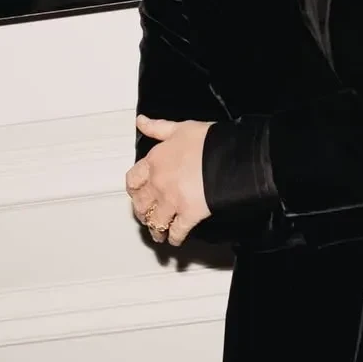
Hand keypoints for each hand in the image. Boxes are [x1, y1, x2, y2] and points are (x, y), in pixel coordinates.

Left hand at [127, 115, 212, 246]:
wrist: (229, 156)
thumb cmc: (207, 140)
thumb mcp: (180, 128)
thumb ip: (158, 127)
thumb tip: (140, 121)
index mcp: (154, 162)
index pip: (133, 180)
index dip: (133, 189)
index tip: (136, 194)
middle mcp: (158, 184)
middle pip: (141, 204)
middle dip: (142, 212)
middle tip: (145, 217)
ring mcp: (172, 201)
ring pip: (155, 221)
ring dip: (155, 230)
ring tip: (158, 235)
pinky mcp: (189, 215)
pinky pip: (177, 231)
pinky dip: (174, 238)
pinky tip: (175, 240)